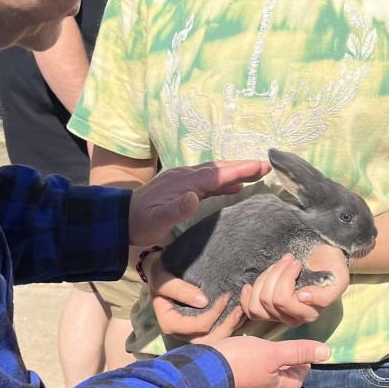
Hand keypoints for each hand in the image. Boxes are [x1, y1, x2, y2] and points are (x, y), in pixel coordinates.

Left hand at [128, 160, 270, 246]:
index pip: (217, 174)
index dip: (240, 169)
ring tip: (258, 173)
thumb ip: (177, 209)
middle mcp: (186, 177)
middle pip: (219, 169)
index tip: (261, 165)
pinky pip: (209, 182)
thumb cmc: (141, 222)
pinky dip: (224, 182)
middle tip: (267, 166)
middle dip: (243, 166)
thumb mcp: (158, 220)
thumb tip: (195, 197)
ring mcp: (184, 182)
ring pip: (215, 174)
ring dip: (236, 173)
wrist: (122, 219)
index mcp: (184, 182)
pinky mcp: (182, 189)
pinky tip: (235, 187)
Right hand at [144, 252, 245, 341]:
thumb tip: (204, 302)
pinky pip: (215, 333)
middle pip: (207, 340)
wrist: (158, 273)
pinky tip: (240, 315)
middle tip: (239, 310)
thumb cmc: (159, 275)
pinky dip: (229, 326)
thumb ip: (180, 290)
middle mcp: (181, 333)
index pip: (197, 326)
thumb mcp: (163, 280)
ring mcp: (190, 332)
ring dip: (230, 328)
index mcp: (170, 324)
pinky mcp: (198, 327)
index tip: (226, 296)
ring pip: (213, 340)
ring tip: (242, 313)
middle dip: (226, 327)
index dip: (214, 314)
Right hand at [213, 336, 329, 387]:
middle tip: (288, 352)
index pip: (296, 381)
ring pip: (264, 380)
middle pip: (281, 382)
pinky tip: (246, 356)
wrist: (205, 370)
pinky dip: (253, 367)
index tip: (304, 356)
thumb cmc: (241, 362)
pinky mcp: (232, 384)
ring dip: (269, 368)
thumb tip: (326, 352)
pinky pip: (248, 377)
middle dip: (286, 368)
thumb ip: (297, 351)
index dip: (302, 367)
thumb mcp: (272, 352)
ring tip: (268, 352)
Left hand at [241, 247, 348, 327]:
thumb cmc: (332, 269)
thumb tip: (303, 298)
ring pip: (258, 305)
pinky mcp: (268, 309)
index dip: (285, 277)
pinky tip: (249, 286)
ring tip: (276, 265)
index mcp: (309, 313)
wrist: (325, 261)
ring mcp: (279, 315)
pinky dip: (246, 298)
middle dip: (275, 274)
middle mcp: (294, 318)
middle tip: (288, 259)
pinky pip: (250, 312)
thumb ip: (324, 294)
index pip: (283, 300)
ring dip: (264, 279)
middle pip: (269, 300)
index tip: (297, 262)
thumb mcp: (337, 280)